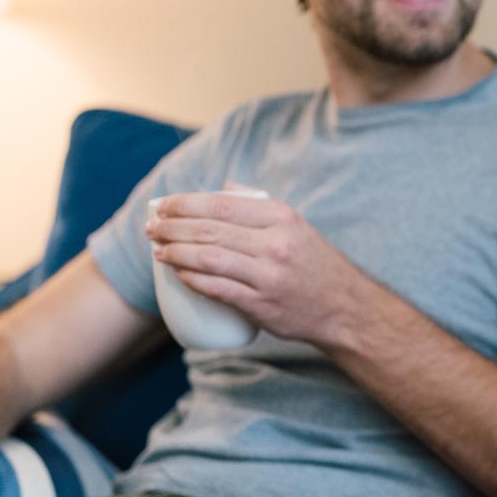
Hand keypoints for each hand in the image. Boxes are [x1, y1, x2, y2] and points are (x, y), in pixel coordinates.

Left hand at [147, 188, 360, 347]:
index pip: (221, 204)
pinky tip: (178, 274)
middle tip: (152, 229)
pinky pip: (217, 289)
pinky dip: (192, 280)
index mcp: (281, 217)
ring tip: (158, 250)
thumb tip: (222, 189)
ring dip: (176, 253)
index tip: (164, 205)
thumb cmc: (314, 264)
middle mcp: (274, 244)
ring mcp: (268, 276)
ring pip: (208, 259)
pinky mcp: (262, 305)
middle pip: (209, 230)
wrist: (344, 307)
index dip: (185, 204)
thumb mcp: (295, 225)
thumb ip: (259, 205)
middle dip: (172, 228)